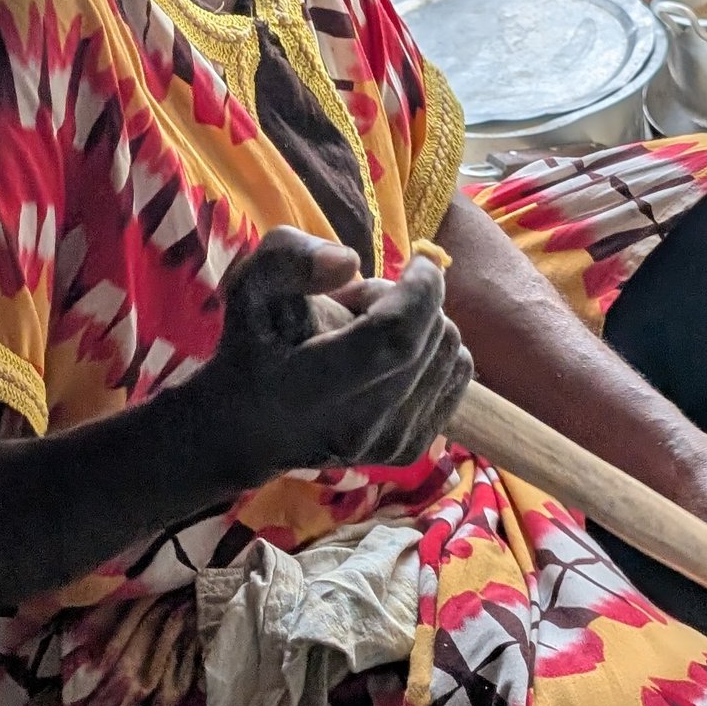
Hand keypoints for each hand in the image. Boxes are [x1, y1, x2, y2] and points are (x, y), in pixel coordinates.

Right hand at [208, 229, 471, 484]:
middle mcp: (359, 424)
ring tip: (372, 333)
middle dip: (409, 301)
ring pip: (451, 353)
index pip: (398, 334)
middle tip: (360, 304)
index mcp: (315, 385)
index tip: (418, 261)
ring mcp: (389, 443)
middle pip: (431, 337)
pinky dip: (434, 352)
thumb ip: (288, 256)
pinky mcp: (410, 449)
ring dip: (422, 328)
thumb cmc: (253, 348)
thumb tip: (350, 260)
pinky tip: (392, 357)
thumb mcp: (249, 287)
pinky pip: (457, 377)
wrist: (251, 431)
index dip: (421, 289)